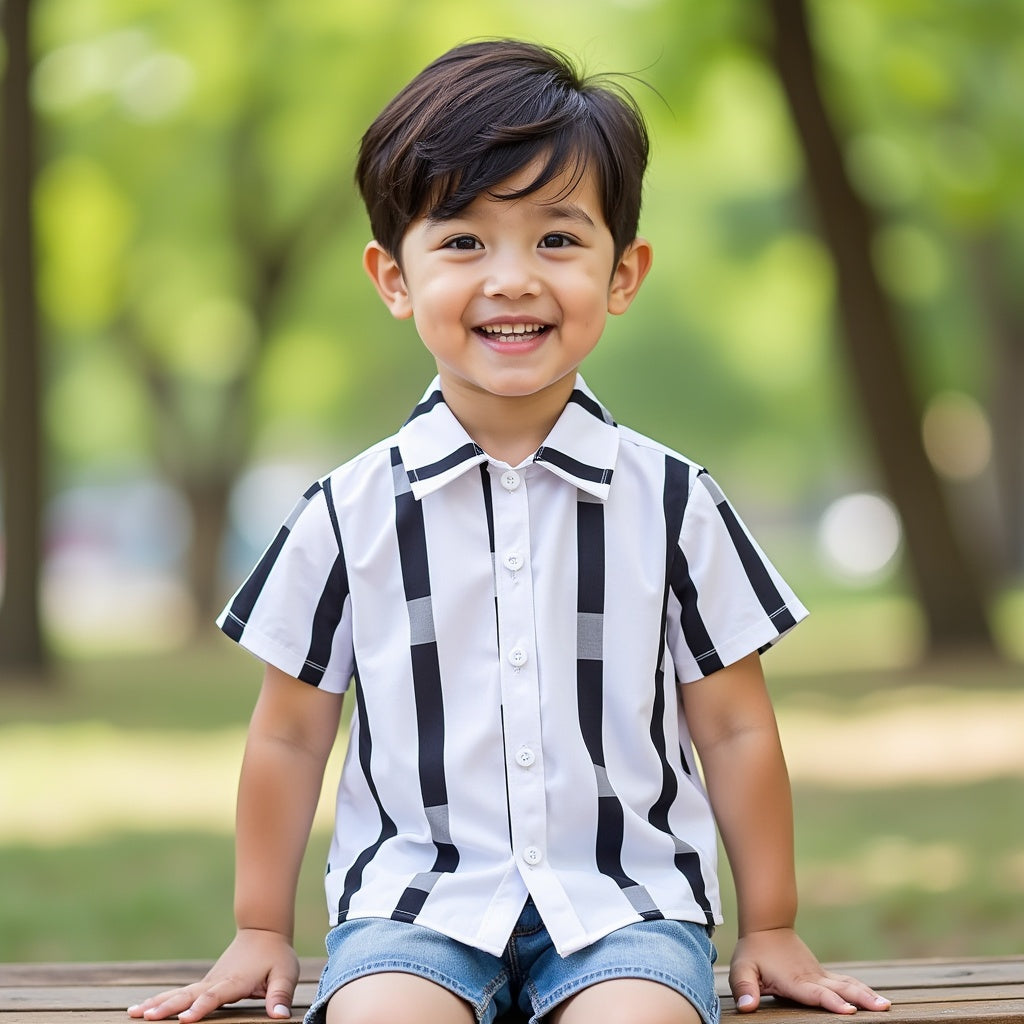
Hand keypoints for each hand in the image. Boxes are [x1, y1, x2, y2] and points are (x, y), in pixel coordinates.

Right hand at [127, 928, 299, 1021]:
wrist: (263, 931)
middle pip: (190, 994)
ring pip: (180, 993)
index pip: (216, 996)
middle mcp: (217, 980)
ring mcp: (208, 981)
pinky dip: (161, 1000)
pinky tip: (141, 1009)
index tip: (185, 1018)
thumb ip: (281, 995)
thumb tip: (281, 1017)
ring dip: (158, 1003)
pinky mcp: (204, 984)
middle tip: (146, 1016)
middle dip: (169, 1007)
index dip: (201, 1007)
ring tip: (134, 1013)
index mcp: (236, 980)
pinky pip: (181, 994)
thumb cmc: (276, 955)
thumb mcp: (286, 973)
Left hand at [729, 928, 891, 1013]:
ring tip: (886, 1005)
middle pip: (840, 989)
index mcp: (794, 980)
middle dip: (861, 999)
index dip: (832, 1002)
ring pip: (847, 984)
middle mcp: (811, 977)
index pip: (815, 994)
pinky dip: (861, 989)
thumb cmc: (753, 951)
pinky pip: (845, 982)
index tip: (849, 1010)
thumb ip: (744, 988)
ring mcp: (819, 974)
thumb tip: (747, 1007)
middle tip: (883, 1008)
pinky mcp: (822, 974)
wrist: (767, 925)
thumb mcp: (742, 969)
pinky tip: (874, 998)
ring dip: (866, 994)